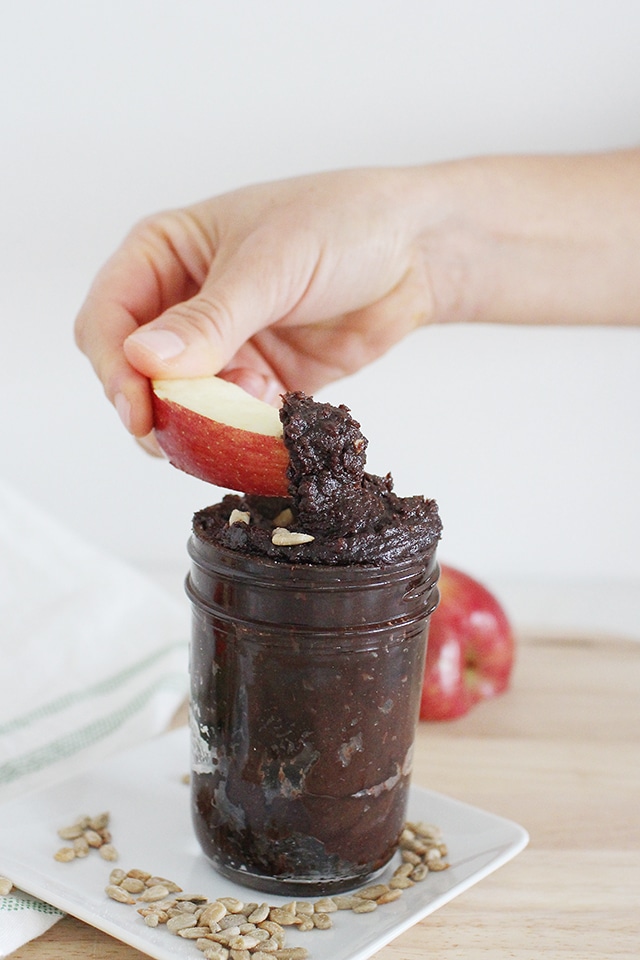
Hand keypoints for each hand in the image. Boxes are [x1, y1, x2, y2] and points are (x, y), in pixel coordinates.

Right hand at [74, 167, 450, 438]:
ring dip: (205, 420)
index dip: (114, 366)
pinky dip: (243, 428)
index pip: (109, 317)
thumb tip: (144, 360)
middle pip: (136, 371)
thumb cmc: (342, 224)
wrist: (417, 250)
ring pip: (183, 403)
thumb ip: (211, 318)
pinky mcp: (260, 380)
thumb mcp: (271, 263)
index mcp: (164, 253)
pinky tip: (273, 410)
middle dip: (156, 404)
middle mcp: (183, 303)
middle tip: (180, 434)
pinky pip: (232, 419)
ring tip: (249, 404)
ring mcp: (222, 346)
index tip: (137, 408)